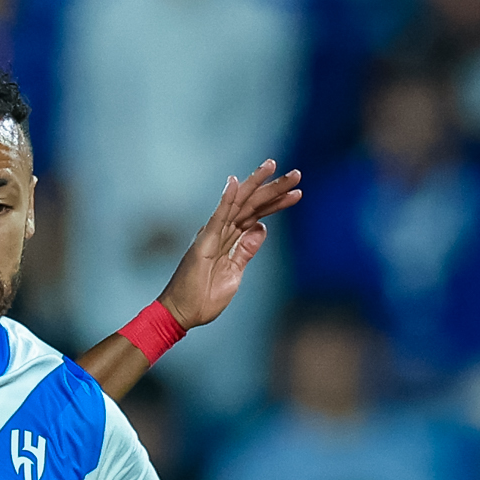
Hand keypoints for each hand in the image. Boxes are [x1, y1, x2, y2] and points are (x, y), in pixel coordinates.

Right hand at [156, 162, 302, 330]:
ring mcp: (211, 236)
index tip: (297, 193)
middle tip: (296, 174)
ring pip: (238, 205)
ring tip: (272, 165)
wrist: (182, 314)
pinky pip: (216, 218)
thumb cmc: (203, 298)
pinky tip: (233, 182)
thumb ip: (246, 250)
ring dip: (255, 185)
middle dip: (273, 189)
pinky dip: (225, 200)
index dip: (275, 203)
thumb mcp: (234, 273)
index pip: (256, 215)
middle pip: (251, 205)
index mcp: (228, 240)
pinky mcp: (203, 244)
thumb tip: (260, 228)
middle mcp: (220, 232)